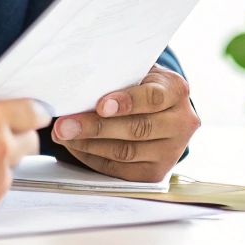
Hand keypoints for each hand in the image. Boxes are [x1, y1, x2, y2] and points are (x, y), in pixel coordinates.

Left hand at [51, 66, 198, 180]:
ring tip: (63, 135)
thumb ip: (118, 77)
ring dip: (88, 145)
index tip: (100, 106)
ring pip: (126, 152)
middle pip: (137, 129)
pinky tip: (75, 147)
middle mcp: (181, 123)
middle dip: (95, 127)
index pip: (153, 97)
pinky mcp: (156, 172)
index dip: (126, 102)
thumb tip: (77, 84)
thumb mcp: (138, 72)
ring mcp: (172, 152)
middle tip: (64, 125)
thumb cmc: (141, 85)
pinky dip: (93, 158)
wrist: (162, 110)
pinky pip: (120, 170)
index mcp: (177, 90)